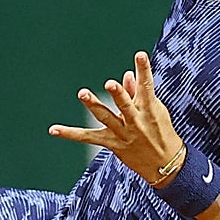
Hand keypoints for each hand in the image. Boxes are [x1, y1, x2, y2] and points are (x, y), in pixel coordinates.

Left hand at [49, 51, 184, 185]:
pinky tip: (53, 129)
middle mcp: (136, 121)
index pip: (147, 86)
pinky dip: (71, 133)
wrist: (166, 164)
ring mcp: (123, 134)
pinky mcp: (112, 144)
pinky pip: (88, 138)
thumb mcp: (155, 110)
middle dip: (119, 94)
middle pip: (126, 105)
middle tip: (110, 83)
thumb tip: (125, 75)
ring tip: (83, 93)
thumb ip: (137, 92)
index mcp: (149, 109)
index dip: (144, 69)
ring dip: (94, 104)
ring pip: (106, 117)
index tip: (140, 55)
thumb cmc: (161, 131)